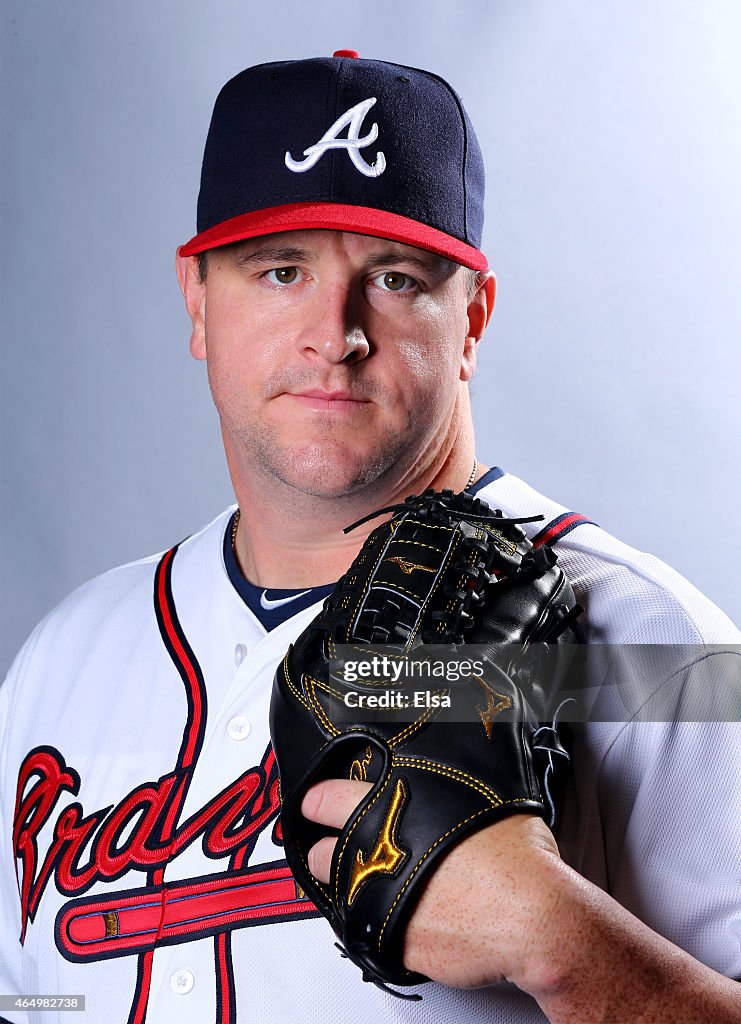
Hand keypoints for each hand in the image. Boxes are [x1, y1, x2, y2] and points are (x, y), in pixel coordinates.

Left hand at [301, 778, 560, 988]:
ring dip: (347, 887)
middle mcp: (377, 852)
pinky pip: (370, 929)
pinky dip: (380, 921)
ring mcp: (380, 899)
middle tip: (330, 846)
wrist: (534, 918)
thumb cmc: (517, 859)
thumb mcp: (482, 795)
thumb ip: (446, 786)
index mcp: (393, 806)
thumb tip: (445, 781)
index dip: (318, 800)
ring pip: (337, 893)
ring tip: (370, 881)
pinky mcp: (390, 938)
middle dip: (323, 850)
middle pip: (319, 852)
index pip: (328, 797)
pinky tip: (400, 912)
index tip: (314, 801)